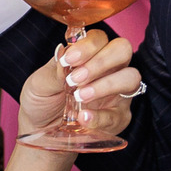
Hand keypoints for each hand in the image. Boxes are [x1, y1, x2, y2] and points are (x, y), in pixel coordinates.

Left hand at [16, 29, 140, 145]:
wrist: (40, 131)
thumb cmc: (42, 101)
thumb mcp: (39, 84)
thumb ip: (54, 70)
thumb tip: (63, 52)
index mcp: (88, 55)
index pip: (99, 39)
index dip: (87, 46)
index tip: (68, 60)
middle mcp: (108, 69)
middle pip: (122, 50)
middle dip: (101, 62)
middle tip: (76, 79)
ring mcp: (116, 93)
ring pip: (130, 78)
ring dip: (105, 85)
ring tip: (80, 96)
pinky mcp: (118, 118)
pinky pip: (118, 115)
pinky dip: (100, 116)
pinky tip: (82, 117)